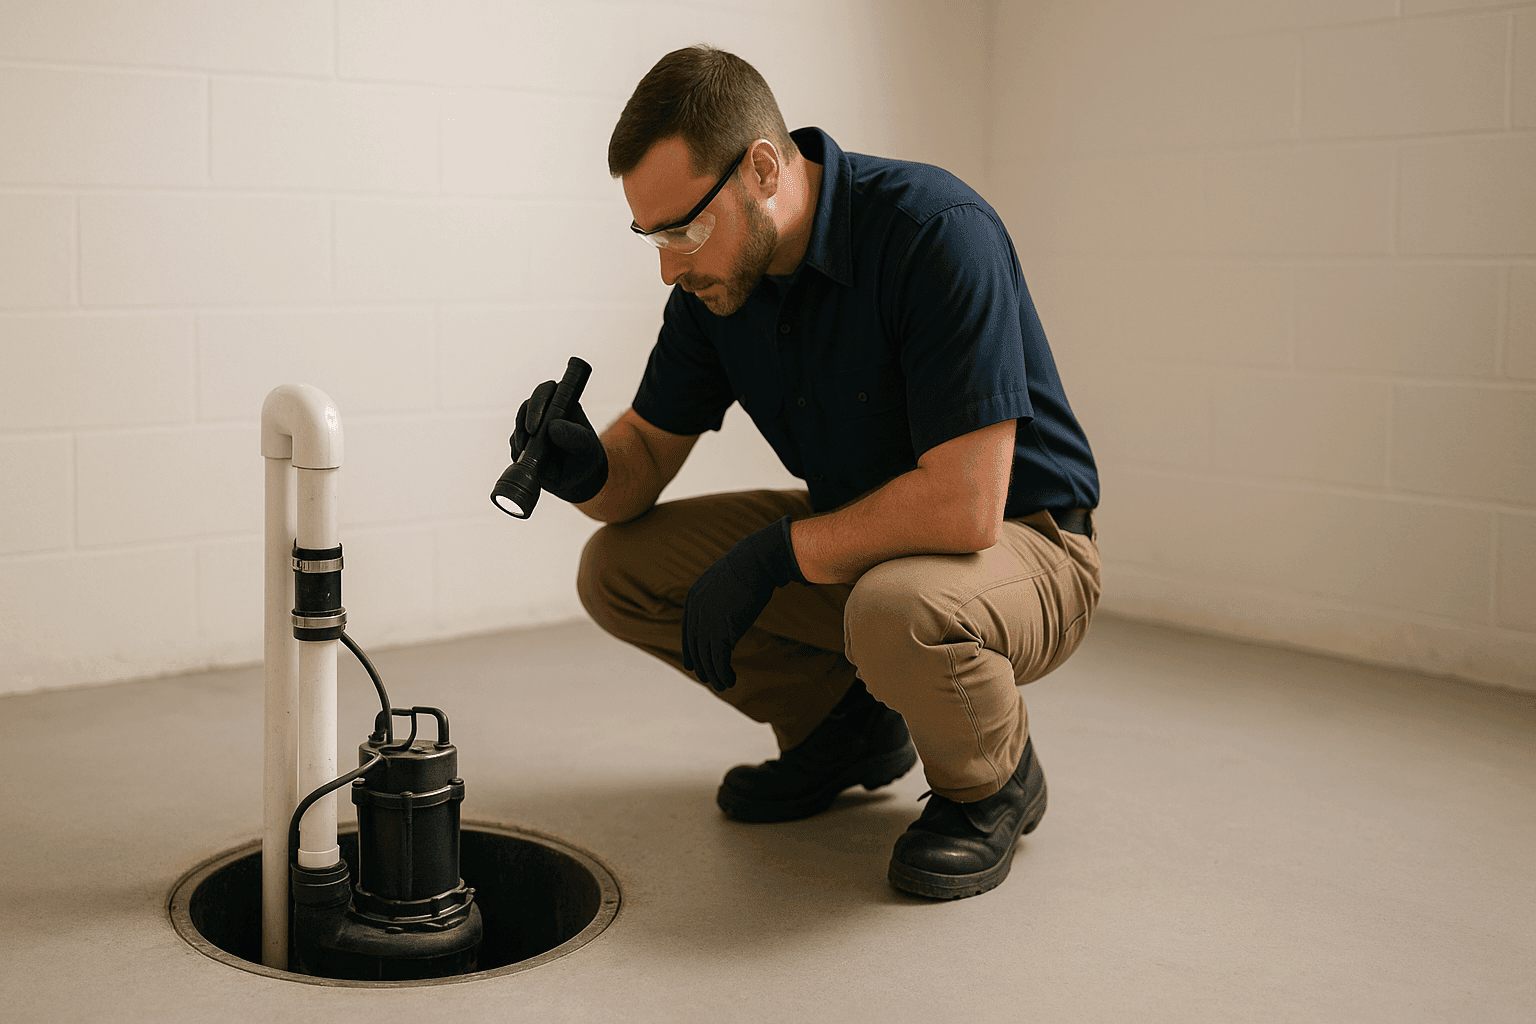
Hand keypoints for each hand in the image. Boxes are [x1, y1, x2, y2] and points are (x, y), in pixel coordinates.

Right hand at [511, 379, 607, 503]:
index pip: (549, 391)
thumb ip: (574, 437)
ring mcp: (533, 423)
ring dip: (520, 439)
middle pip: (528, 405)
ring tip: (526, 454)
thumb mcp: (585, 448)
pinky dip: (518, 452)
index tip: (534, 427)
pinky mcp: (523, 439)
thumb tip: (553, 427)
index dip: (538, 404)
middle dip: (524, 422)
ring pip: (519, 424)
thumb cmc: (584, 457)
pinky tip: (526, 460)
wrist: (576, 477)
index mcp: (565, 403)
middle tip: (524, 443)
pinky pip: (514, 442)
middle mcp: (547, 409)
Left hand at [682, 517, 806, 689]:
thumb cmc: (748, 567)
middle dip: (702, 667)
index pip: (687, 633)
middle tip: (710, 680)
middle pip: (695, 648)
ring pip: (706, 658)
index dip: (690, 651)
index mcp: (693, 599)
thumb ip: (718, 595)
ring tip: (723, 685)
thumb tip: (724, 604)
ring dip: (715, 675)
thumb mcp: (725, 580)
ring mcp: (707, 623)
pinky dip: (723, 673)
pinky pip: (719, 660)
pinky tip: (731, 680)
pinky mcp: (722, 631)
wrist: (755, 562)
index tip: (693, 666)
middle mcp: (695, 612)